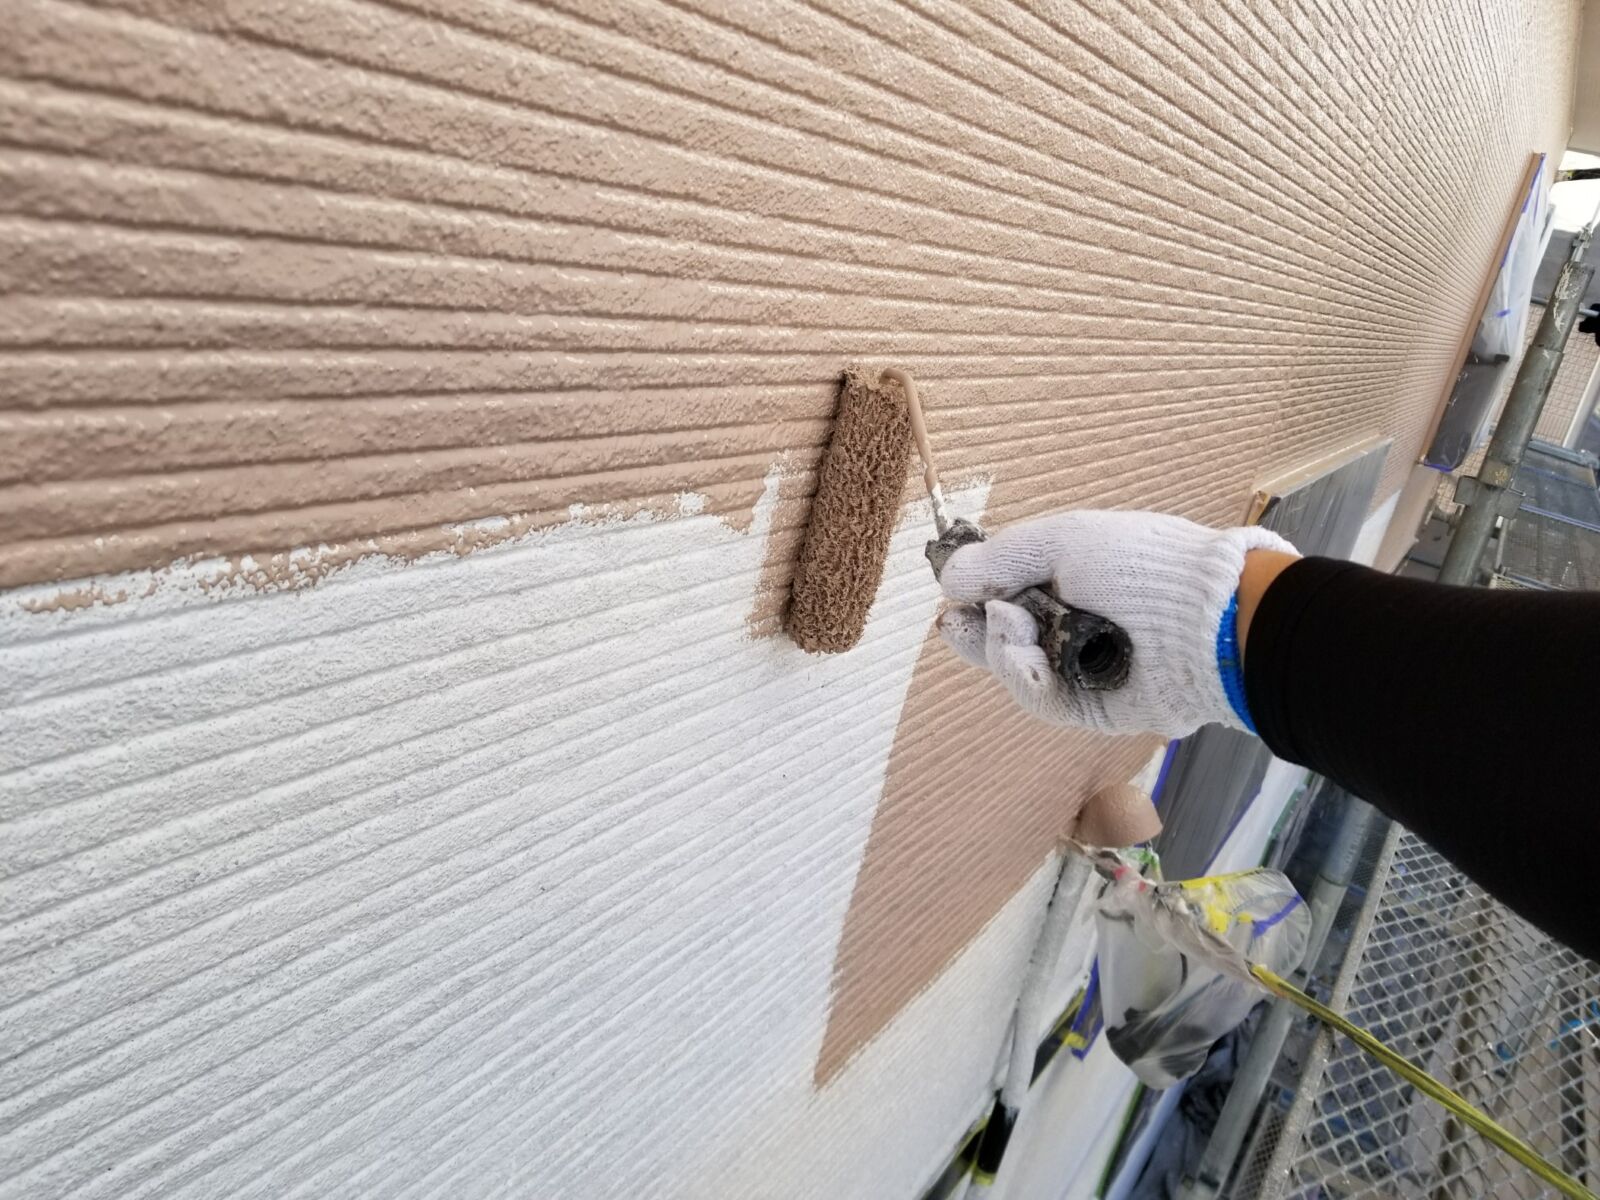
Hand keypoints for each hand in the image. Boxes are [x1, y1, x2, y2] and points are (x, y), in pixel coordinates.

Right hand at [936, 511, 1296, 736]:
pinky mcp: (1090, 708)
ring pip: (1013, 669)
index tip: (953, 594)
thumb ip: (1002, 558)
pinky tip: (1027, 662)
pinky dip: (1026, 681)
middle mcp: (1072, 624)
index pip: (1006, 592)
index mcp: (1069, 579)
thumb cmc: (1140, 566)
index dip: (975, 596)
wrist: (1203, 621)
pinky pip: (1040, 700)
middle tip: (962, 622)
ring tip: (1014, 628)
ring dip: (1002, 649)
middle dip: (977, 630)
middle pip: (1001, 637)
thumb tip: (949, 579)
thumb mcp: (1064, 540)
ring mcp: (1080, 667)